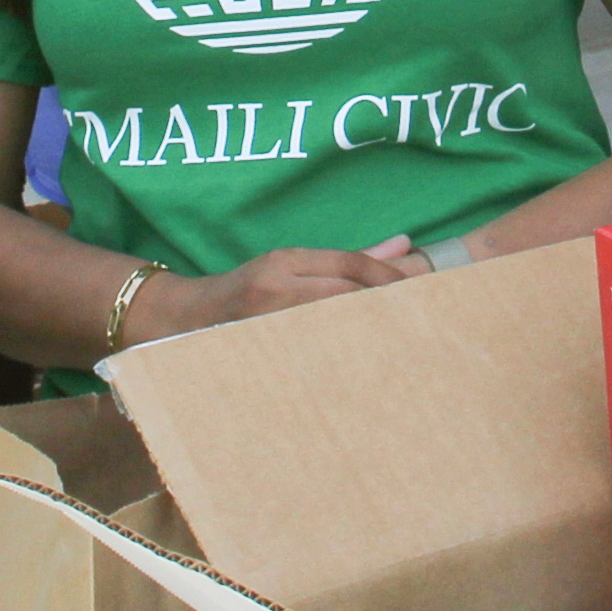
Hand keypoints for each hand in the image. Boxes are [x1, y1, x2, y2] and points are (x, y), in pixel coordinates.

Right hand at [131, 242, 426, 345]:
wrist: (186, 319)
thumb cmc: (250, 289)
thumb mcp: (293, 263)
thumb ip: (351, 258)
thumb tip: (405, 245)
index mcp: (283, 261)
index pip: (346, 264)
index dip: (386, 276)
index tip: (420, 288)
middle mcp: (276, 288)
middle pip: (345, 294)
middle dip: (386, 304)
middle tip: (424, 317)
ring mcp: (267, 323)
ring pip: (333, 325)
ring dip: (371, 331)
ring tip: (404, 342)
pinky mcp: (263, 352)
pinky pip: (314, 354)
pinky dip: (344, 356)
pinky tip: (368, 364)